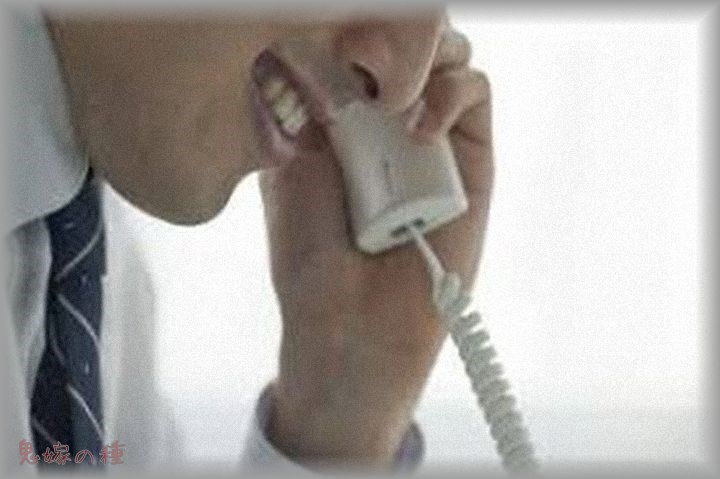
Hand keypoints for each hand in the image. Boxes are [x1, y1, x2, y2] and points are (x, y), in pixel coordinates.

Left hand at [259, 24, 493, 468]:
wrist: (353, 325)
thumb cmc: (312, 259)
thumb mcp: (290, 170)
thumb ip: (303, 106)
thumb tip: (313, 48)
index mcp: (337, 116)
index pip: (350, 42)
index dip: (341, 29)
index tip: (319, 34)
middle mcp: (386, 119)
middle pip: (401, 38)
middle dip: (384, 33)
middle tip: (356, 55)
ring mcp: (430, 135)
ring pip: (445, 51)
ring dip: (419, 54)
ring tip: (388, 97)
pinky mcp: (471, 159)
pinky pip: (474, 94)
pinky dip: (451, 92)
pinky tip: (419, 128)